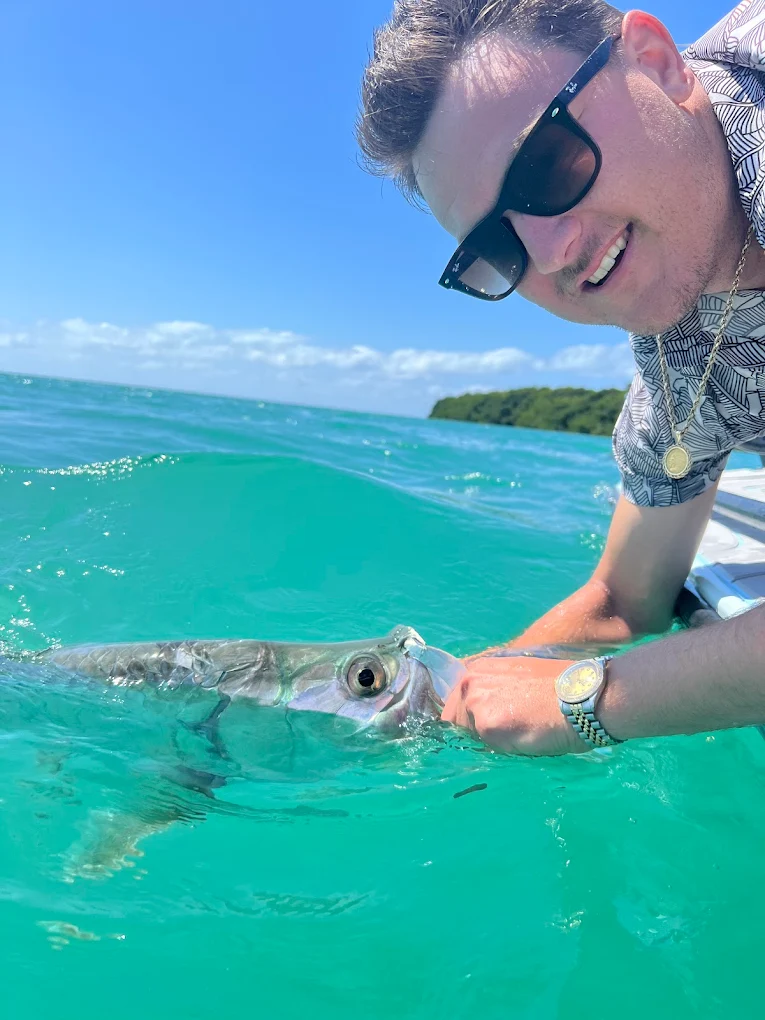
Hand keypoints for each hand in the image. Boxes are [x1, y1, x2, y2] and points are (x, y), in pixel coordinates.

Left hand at [441, 656, 586, 755]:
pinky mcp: (486, 724)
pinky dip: (498, 748)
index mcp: (479, 667)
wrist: (582, 697)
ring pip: (466, 733)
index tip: (482, 725)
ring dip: (485, 738)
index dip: (467, 716)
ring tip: (516, 733)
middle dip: (473, 728)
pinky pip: (482, 746)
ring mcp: (475, 701)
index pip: (456, 699)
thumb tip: (485, 711)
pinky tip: (520, 739)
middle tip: (506, 732)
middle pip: (454, 717)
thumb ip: (495, 689)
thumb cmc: (559, 688)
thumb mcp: (519, 677)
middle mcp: (470, 680)